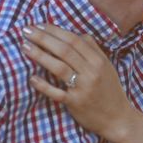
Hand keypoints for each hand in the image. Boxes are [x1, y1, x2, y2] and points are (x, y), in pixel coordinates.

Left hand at [23, 24, 139, 142]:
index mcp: (99, 60)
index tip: (39, 25)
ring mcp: (83, 87)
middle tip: (26, 31)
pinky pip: (56, 93)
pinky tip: (32, 78)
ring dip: (40, 55)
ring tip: (24, 47)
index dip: (55, 31)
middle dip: (43, 38)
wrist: (118, 118)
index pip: (74, 40)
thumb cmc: (110, 91)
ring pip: (59, 67)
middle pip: (64, 50)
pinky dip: (43, 85)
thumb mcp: (107, 67)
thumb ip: (94, 50)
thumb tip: (79, 34)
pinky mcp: (76, 103)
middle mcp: (92, 71)